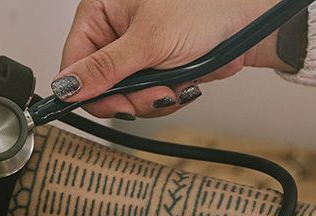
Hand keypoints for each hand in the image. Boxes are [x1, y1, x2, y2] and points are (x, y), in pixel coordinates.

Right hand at [51, 0, 289, 118]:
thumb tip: (66, 87)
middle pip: (103, 86)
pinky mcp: (159, 69)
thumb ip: (105, 68)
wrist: (249, 18)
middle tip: (157, 94)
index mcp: (101, 13)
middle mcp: (116, 33)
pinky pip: (151, 97)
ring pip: (129, 97)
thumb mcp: (148, 41)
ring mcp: (139, 53)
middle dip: (133, 97)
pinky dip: (171, 96)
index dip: (89, 91)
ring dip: (156, 98)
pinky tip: (186, 81)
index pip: (75, 62)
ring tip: (179, 82)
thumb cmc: (203, 7)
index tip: (115, 106)